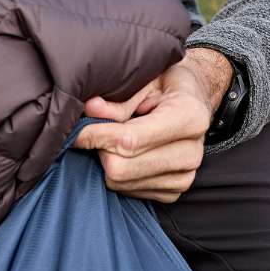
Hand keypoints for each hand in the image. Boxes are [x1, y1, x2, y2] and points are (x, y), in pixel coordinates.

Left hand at [71, 47, 231, 202]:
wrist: (194, 100)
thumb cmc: (166, 84)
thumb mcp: (146, 78)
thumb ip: (119, 97)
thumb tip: (90, 109)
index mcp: (190, 117)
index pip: (129, 140)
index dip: (95, 135)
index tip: (75, 129)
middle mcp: (192, 152)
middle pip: (121, 168)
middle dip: (100, 149)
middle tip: (97, 131)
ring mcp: (185, 176)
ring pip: (120, 183)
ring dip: (107, 162)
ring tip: (116, 139)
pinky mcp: (174, 192)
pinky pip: (128, 192)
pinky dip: (118, 174)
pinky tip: (127, 154)